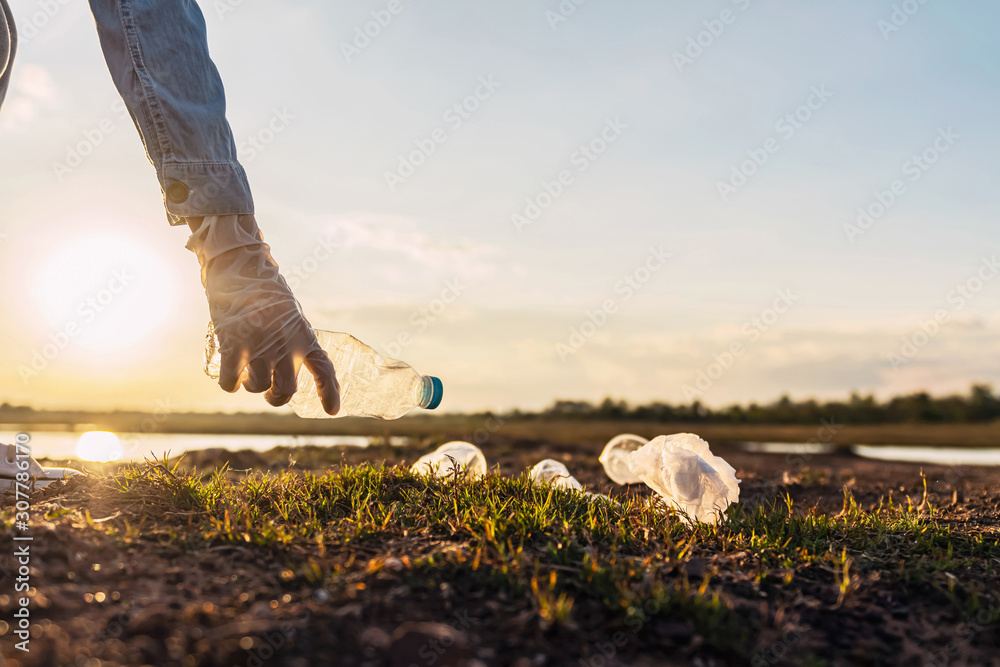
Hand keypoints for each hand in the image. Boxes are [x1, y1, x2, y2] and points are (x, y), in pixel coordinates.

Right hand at [186, 214, 339, 414]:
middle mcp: (286, 345)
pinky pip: (230, 381)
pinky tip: (229, 380)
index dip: (330, 394)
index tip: (332, 412)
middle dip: (276, 398)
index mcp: (304, 337)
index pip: (324, 370)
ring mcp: (260, 347)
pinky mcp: (233, 346)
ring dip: (251, 387)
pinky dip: (229, 384)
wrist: (241, 267)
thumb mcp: (290, 315)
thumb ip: (292, 341)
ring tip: (246, 377)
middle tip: (269, 393)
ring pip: (258, 387)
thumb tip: (283, 368)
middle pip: (286, 390)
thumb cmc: (265, 290)